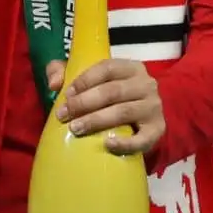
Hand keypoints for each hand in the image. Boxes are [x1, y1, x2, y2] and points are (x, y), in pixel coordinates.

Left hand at [50, 59, 164, 155]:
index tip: (66, 94)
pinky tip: (107, 144)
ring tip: (75, 128)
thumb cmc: (109, 99)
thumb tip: (54, 83)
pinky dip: (125, 143)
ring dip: (96, 120)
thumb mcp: (89, 81)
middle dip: (84, 103)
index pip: (107, 68)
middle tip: (63, 115)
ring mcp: (154, 107)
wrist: (140, 124)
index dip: (85, 80)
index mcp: (131, 67)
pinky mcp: (157, 130)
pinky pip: (142, 138)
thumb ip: (64, 73)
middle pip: (113, 91)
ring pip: (123, 112)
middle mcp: (147, 84)